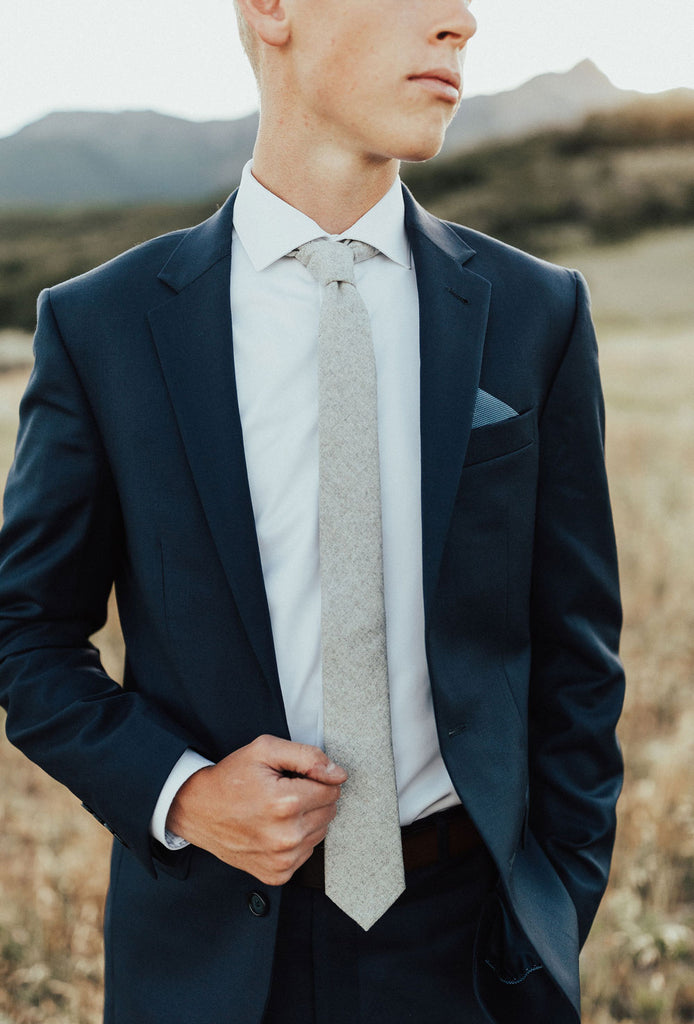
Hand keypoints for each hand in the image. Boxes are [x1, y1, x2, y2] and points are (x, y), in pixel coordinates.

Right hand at [166, 734, 346, 884]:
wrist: (198, 810)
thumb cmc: (231, 778)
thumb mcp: (265, 751)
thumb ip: (308, 756)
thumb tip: (338, 774)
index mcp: (286, 803)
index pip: (333, 789)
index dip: (316, 778)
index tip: (294, 777)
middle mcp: (287, 836)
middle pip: (330, 811)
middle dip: (313, 797)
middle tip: (283, 791)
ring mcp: (282, 860)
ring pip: (321, 831)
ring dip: (306, 819)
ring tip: (277, 810)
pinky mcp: (278, 874)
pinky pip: (307, 852)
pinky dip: (296, 840)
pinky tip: (274, 828)